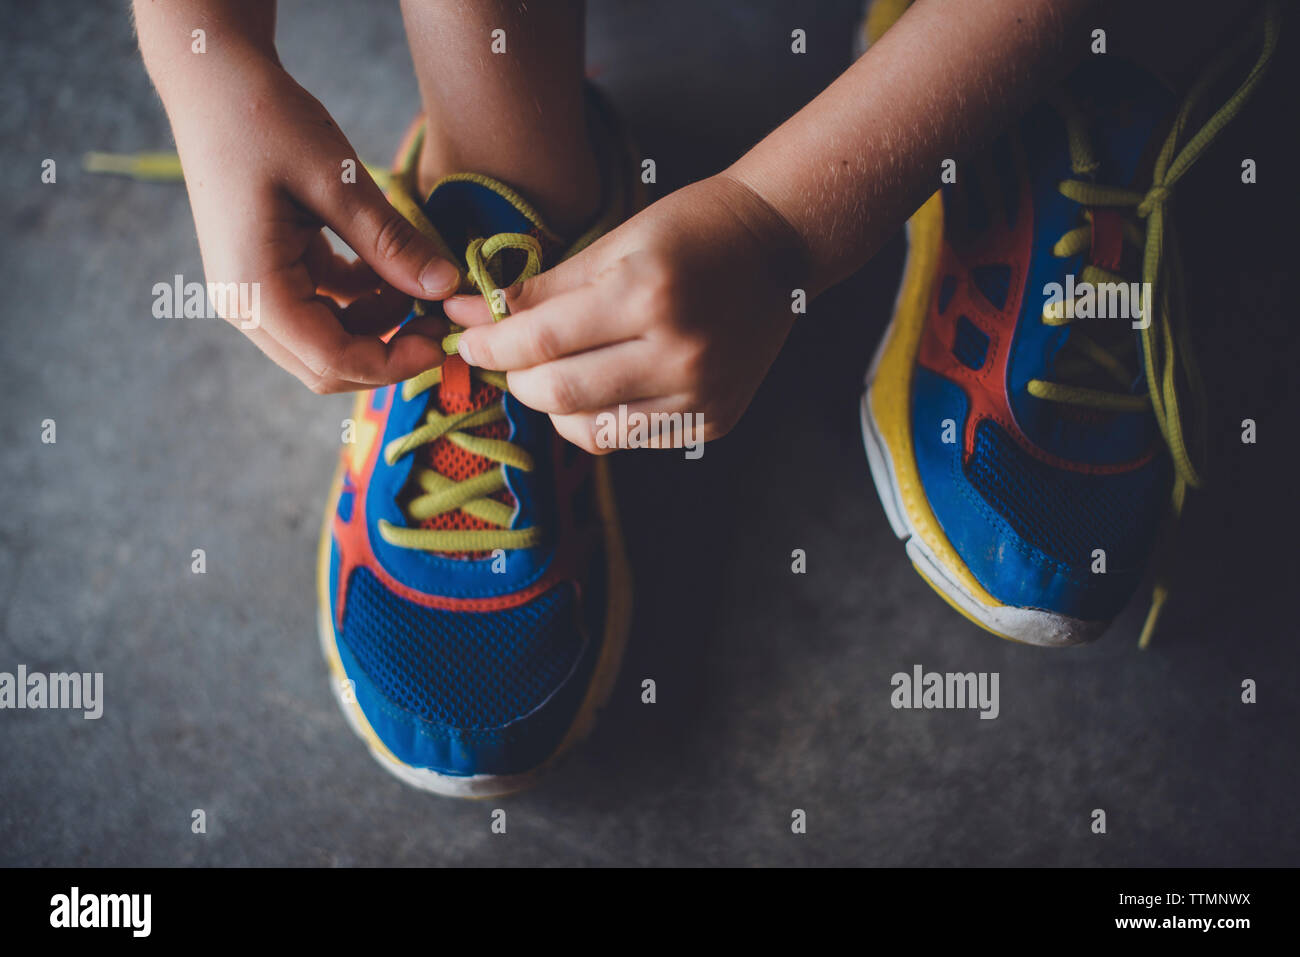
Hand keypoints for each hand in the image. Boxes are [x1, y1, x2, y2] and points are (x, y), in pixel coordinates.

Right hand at [167, 52, 458, 391]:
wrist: (213, 79)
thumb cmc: (265, 120)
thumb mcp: (338, 183)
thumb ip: (391, 244)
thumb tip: (447, 288)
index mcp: (255, 291)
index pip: (332, 361)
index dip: (394, 362)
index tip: (444, 340)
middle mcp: (246, 305)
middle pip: (326, 366)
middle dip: (389, 351)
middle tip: (441, 320)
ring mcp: (253, 293)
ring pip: (327, 342)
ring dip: (378, 325)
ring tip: (421, 284)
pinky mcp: (267, 275)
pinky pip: (322, 311)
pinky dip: (361, 301)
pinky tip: (390, 269)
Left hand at [446, 174, 805, 451]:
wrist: (777, 250)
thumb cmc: (692, 231)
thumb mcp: (615, 243)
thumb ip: (543, 288)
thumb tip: (470, 314)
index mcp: (647, 294)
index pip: (542, 340)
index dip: (491, 344)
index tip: (468, 339)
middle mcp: (677, 352)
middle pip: (559, 393)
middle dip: (517, 379)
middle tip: (507, 358)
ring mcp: (699, 394)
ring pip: (589, 431)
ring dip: (554, 406)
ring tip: (553, 372)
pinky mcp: (712, 420)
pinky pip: (629, 437)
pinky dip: (598, 418)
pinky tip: (601, 385)